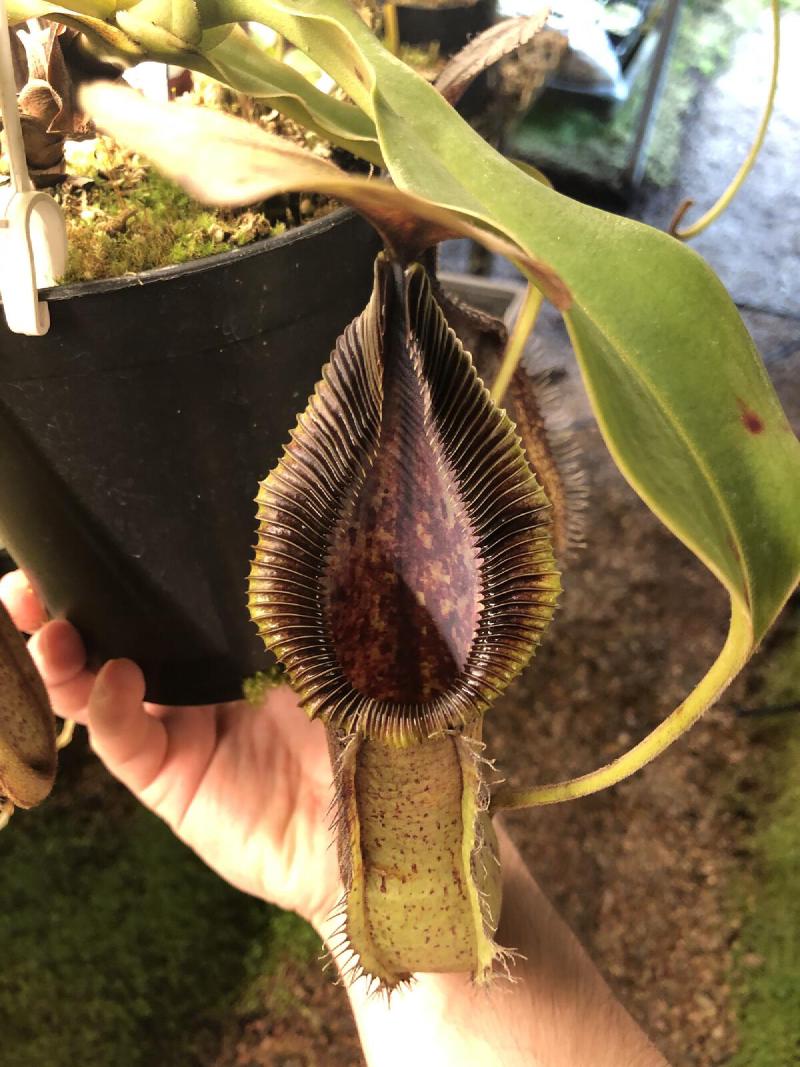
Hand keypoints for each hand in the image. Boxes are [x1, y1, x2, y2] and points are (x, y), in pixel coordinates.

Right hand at [0, 570, 340, 930]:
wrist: (375, 813)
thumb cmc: (358, 715)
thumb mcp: (319, 643)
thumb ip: (277, 604)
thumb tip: (243, 538)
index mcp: (225, 642)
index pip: (155, 603)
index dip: (113, 576)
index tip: (78, 541)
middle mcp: (190, 681)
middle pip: (108, 641)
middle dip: (60, 610)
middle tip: (24, 583)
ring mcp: (173, 730)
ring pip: (95, 690)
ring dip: (62, 660)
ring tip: (48, 630)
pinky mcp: (166, 779)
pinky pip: (125, 741)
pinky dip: (111, 708)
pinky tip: (115, 677)